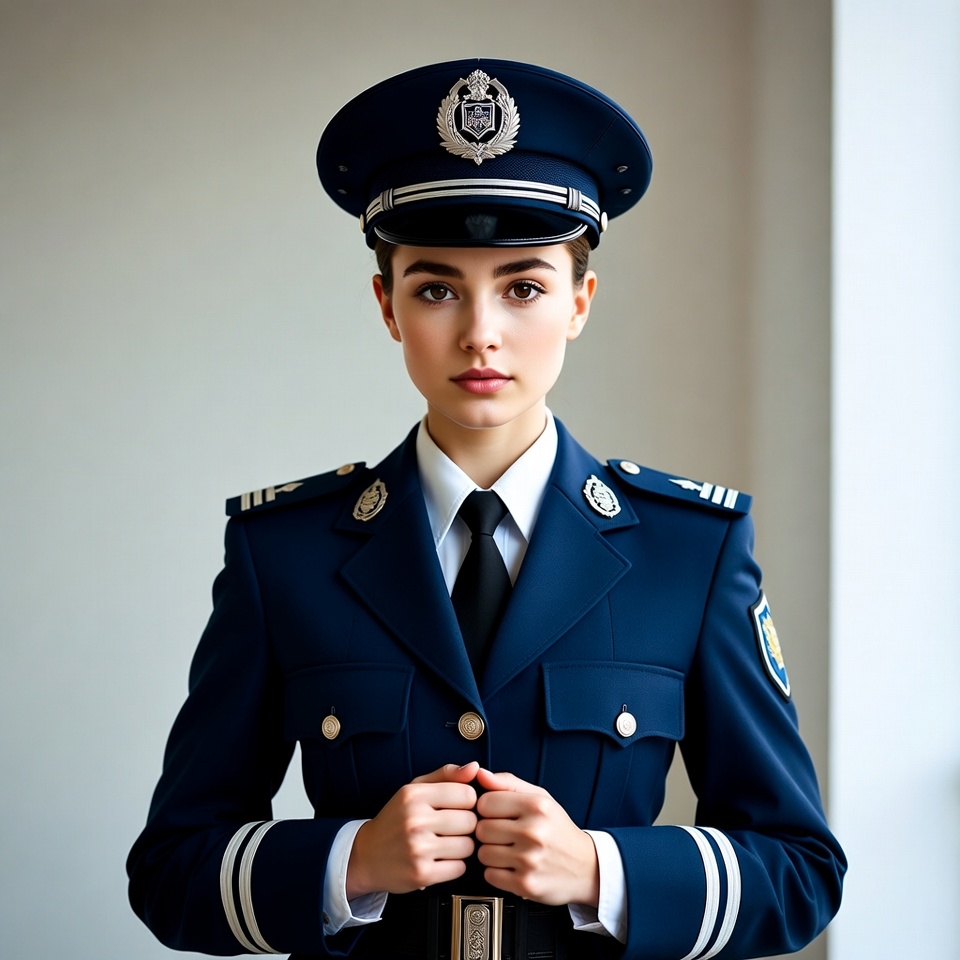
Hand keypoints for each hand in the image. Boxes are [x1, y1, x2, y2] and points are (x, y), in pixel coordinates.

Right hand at [346, 762, 479, 898]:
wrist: (367, 855)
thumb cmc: (397, 819)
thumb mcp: (415, 789)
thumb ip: (446, 775)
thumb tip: (475, 767)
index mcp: (415, 795)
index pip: (467, 794)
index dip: (468, 802)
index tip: (458, 807)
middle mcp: (415, 820)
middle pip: (470, 821)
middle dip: (465, 825)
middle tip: (451, 828)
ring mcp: (418, 849)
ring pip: (468, 846)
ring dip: (461, 847)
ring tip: (445, 843)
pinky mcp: (421, 874)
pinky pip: (459, 868)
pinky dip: (454, 866)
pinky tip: (440, 859)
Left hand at [474, 768, 599, 907]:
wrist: (585, 867)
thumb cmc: (558, 830)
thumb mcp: (540, 798)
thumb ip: (508, 783)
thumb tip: (480, 774)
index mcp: (536, 806)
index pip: (485, 803)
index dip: (488, 808)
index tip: (498, 814)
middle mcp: (534, 832)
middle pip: (481, 829)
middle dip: (489, 831)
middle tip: (505, 834)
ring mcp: (529, 860)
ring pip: (483, 853)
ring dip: (491, 853)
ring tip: (509, 850)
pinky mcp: (525, 884)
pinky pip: (490, 875)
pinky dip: (497, 872)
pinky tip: (512, 866)